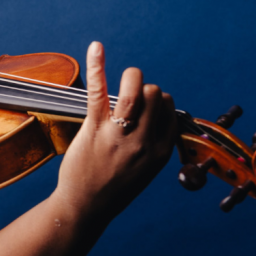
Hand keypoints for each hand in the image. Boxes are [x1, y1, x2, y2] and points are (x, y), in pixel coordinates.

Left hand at [54, 42, 177, 221]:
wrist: (86, 207)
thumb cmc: (112, 187)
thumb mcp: (145, 170)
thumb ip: (154, 143)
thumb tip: (157, 114)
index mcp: (160, 151)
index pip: (169, 110)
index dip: (158, 103)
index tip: (145, 109)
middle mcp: (144, 141)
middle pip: (155, 95)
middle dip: (145, 90)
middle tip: (130, 100)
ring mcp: (120, 134)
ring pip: (137, 90)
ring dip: (132, 78)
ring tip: (126, 81)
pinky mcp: (95, 128)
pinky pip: (100, 90)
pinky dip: (97, 65)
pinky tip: (96, 47)